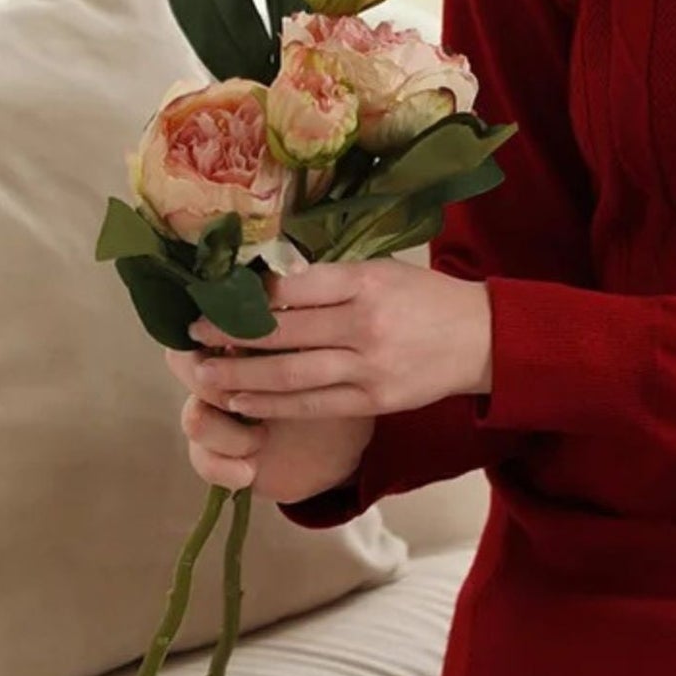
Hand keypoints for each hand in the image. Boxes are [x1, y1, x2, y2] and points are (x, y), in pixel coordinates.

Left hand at [170, 259, 492, 422]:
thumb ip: (330, 278)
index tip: (214, 296)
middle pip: (283, 333)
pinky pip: (311, 405)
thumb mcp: (383, 270)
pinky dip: (272, 405)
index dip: (249, 296)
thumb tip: (267, 282)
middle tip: (192, 335)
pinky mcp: (372, 401)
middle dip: (230, 335)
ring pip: (290, 376)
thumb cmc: (426, 297)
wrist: (482, 339)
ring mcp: (368, 368)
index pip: (294, 288)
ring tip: (203, 376)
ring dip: (241, 377)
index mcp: (366, 283)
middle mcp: (365, 325)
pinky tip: (242, 401)